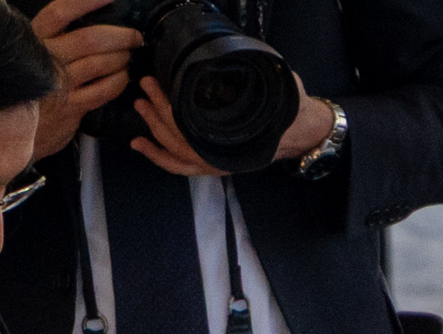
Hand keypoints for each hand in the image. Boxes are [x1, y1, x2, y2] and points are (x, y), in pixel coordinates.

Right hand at [28, 0, 142, 158]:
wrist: (19, 127)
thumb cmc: (35, 85)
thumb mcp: (38, 54)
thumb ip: (58, 37)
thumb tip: (92, 19)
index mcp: (36, 38)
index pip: (62, 12)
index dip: (87, 2)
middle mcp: (46, 58)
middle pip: (90, 39)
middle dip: (120, 36)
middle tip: (134, 37)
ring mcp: (59, 83)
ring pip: (100, 64)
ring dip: (121, 58)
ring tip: (127, 57)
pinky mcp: (71, 107)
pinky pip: (104, 90)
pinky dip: (119, 82)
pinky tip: (123, 77)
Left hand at [130, 77, 332, 178]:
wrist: (301, 131)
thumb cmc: (288, 108)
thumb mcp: (278, 86)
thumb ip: (255, 76)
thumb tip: (237, 58)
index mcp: (237, 138)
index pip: (193, 125)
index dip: (169, 105)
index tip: (157, 82)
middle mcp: (224, 155)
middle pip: (180, 138)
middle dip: (157, 112)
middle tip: (145, 87)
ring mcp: (217, 162)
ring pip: (177, 153)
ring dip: (153, 130)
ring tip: (140, 106)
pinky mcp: (212, 164)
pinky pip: (181, 167)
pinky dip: (159, 157)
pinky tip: (141, 144)